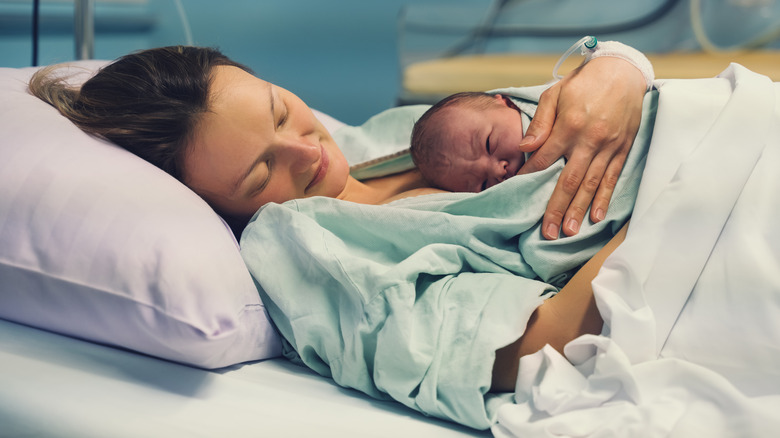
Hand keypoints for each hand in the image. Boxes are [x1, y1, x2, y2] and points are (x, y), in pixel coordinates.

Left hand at [517, 56, 645, 239]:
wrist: (623, 71)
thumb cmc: (584, 83)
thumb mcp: (555, 94)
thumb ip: (540, 122)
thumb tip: (524, 147)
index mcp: (569, 125)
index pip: (544, 159)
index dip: (529, 177)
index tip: (517, 194)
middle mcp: (590, 140)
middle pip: (569, 181)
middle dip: (557, 209)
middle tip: (547, 232)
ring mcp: (609, 147)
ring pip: (591, 185)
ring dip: (579, 210)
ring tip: (569, 232)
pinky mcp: (623, 149)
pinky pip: (613, 178)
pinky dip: (604, 198)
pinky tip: (596, 216)